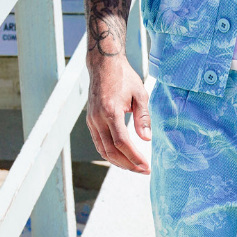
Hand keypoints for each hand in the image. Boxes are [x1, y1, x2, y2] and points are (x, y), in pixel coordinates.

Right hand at [87, 54, 150, 173]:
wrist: (104, 65)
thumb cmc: (124, 77)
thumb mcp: (140, 94)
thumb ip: (143, 118)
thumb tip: (146, 139)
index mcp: (110, 111)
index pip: (122, 143)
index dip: (134, 157)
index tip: (146, 166)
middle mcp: (98, 119)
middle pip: (110, 151)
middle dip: (127, 164)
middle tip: (143, 171)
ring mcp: (91, 120)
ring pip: (102, 150)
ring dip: (118, 162)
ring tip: (134, 167)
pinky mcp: (90, 121)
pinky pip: (99, 142)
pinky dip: (110, 153)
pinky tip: (122, 156)